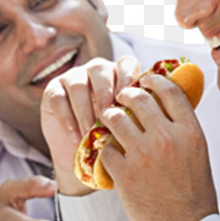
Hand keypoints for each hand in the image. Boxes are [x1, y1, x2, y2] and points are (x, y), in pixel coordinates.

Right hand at [40, 56, 140, 194]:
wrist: (87, 157)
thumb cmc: (116, 140)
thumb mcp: (133, 127)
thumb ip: (144, 115)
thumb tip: (166, 114)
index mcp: (120, 74)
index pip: (126, 63)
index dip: (127, 77)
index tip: (128, 99)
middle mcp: (97, 71)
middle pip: (100, 69)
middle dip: (104, 94)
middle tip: (106, 118)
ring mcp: (74, 78)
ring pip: (78, 84)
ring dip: (84, 110)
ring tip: (90, 132)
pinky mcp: (53, 90)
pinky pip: (57, 97)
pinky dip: (66, 117)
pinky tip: (75, 136)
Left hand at [100, 73, 218, 220]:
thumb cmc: (195, 195)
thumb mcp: (199, 154)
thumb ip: (183, 130)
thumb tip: (165, 108)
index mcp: (190, 132)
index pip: (169, 91)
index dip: (153, 80)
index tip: (144, 80)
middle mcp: (167, 138)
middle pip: (137, 99)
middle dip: (124, 94)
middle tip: (119, 98)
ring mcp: (144, 155)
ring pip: (114, 119)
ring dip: (108, 118)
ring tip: (107, 122)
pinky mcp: (124, 174)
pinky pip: (104, 149)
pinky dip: (104, 150)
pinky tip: (107, 154)